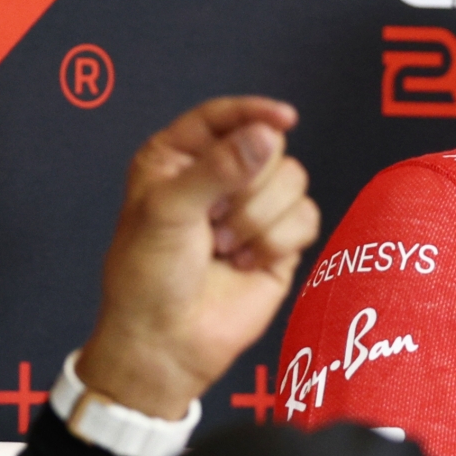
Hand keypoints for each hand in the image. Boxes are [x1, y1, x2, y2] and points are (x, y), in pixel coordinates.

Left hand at [76, 96, 320, 418]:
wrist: (166, 343)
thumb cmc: (148, 276)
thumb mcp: (168, 211)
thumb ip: (218, 167)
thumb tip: (269, 133)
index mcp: (179, 157)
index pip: (223, 115)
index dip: (254, 112)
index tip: (284, 119)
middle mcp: (219, 175)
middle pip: (269, 146)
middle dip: (248, 188)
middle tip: (214, 221)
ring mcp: (253, 209)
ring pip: (294, 181)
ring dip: (258, 220)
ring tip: (224, 248)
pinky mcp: (279, 242)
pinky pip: (307, 218)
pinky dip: (277, 243)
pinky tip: (246, 264)